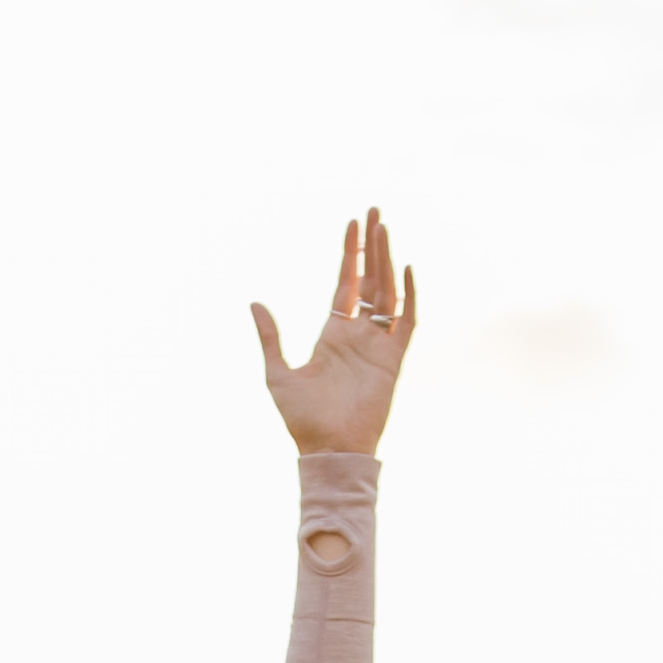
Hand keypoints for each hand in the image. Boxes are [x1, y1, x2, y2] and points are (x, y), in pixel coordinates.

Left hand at [250, 206, 417, 456]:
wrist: (329, 451)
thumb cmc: (303, 421)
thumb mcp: (278, 374)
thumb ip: (271, 337)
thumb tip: (254, 302)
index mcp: (332, 335)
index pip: (344, 284)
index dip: (349, 254)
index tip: (352, 224)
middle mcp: (358, 335)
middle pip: (369, 280)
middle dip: (372, 246)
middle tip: (374, 212)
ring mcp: (377, 346)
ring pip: (386, 293)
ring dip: (385, 260)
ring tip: (384, 228)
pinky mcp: (393, 361)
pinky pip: (406, 322)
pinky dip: (407, 297)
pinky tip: (404, 270)